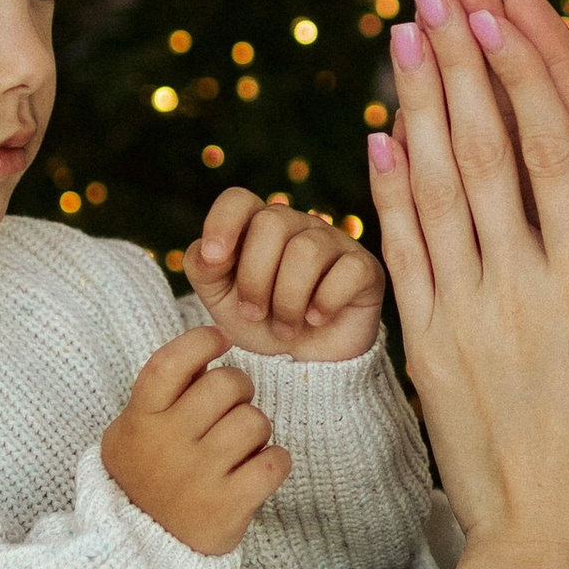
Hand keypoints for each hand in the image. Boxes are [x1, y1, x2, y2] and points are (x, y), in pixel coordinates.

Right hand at [102, 329, 290, 556]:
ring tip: (242, 446)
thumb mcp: (133, 430)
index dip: (200, 342)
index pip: (170, 363)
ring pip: (255, 422)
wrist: (141, 548)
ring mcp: (198, 477)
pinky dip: (276, 461)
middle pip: (226, 385)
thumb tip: (209, 354)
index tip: (220, 341)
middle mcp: (168, 445)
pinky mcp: (228, 506)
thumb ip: (163, 394)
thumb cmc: (147, 475)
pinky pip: (275, 463)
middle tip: (234, 406)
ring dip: (257, 429)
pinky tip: (259, 468)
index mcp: (141, 419)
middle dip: (240, 389)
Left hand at [184, 185, 384, 360]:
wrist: (303, 367)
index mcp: (257, 226)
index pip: (238, 200)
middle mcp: (297, 226)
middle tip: (255, 313)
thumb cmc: (261, 325)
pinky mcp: (365, 268)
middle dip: (255, 278)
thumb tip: (208, 250)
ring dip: (288, 300)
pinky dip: (325, 302)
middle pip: (271, 222)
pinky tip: (317, 319)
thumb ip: (203, 268)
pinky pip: (346, 271)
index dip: (222, 223)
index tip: (215, 260)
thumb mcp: (221, 300)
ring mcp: (334, 243)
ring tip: (285, 327)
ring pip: (307, 250)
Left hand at [364, 0, 568, 568]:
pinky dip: (386, 188)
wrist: (550, 555)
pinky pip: (401, 253)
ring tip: (403, 30)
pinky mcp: (428, 345)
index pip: (555, 152)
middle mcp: (519, 288)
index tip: (501, 5)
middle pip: (484, 149)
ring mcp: (465, 315)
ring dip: (418, 101)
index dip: (525, 70)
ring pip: (435, 187)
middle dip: (460, 59)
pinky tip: (377, 133)